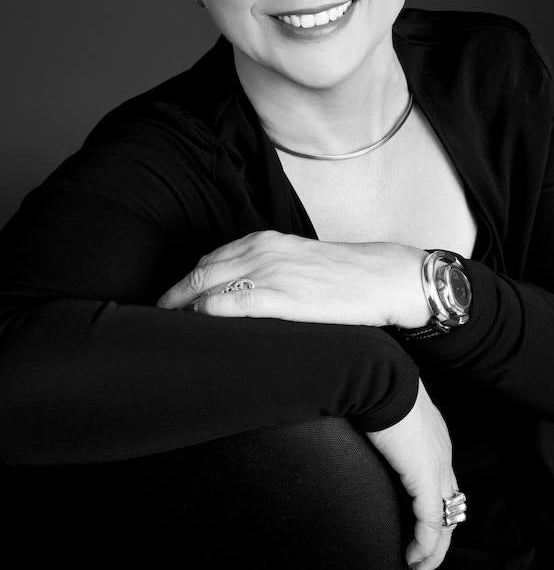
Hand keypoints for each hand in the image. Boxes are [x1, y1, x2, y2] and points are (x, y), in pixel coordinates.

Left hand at [156, 230, 430, 326]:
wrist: (381, 277)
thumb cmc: (346, 274)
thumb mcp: (300, 261)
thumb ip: (270, 269)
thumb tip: (247, 292)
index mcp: (264, 240)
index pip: (209, 259)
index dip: (185, 281)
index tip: (170, 301)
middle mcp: (260, 250)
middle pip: (199, 271)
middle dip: (172, 295)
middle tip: (155, 317)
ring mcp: (268, 272)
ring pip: (206, 286)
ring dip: (181, 307)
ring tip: (166, 329)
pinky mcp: (279, 296)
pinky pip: (228, 303)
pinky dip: (205, 314)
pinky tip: (195, 328)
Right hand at [366, 378, 459, 569]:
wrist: (382, 377)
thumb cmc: (378, 386)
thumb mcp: (387, 411)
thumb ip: (387, 427)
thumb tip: (369, 429)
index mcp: (435, 439)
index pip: (443, 482)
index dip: (435, 509)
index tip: (420, 528)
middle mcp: (443, 456)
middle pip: (451, 507)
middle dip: (439, 539)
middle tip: (423, 561)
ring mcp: (438, 468)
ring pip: (446, 521)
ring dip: (433, 551)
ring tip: (419, 568)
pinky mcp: (426, 480)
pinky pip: (432, 523)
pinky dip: (425, 546)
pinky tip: (414, 558)